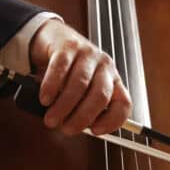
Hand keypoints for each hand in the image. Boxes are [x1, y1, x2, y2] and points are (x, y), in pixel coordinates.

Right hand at [29, 20, 131, 135]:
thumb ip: (82, 107)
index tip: (95, 131)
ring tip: (51, 119)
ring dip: (64, 106)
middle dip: (82, 117)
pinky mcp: (68, 46)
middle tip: (66, 129)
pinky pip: (61, 68)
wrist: (56, 38)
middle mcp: (105, 66)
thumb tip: (72, 127)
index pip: (123, 103)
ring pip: (80, 84)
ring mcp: (88, 54)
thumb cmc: (70, 71)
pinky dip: (52, 87)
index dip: (112, 121)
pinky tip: (45, 99)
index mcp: (113, 80)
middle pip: (100, 96)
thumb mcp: (83, 91)